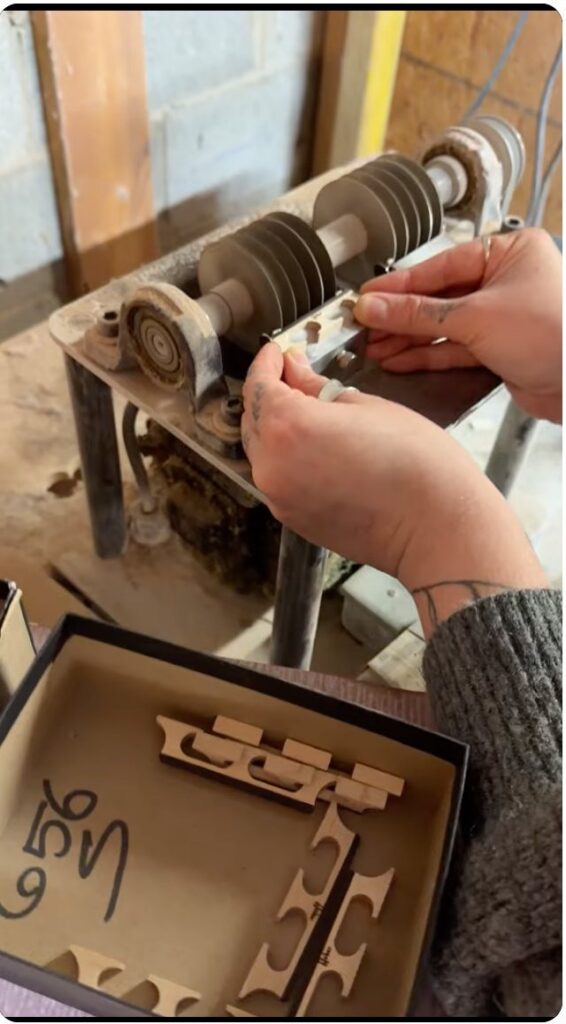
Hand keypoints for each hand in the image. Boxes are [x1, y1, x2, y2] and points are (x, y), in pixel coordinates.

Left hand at [242, 344, 545, 635]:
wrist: (434, 526)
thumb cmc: (414, 461)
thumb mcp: (366, 405)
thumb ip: (317, 387)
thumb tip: (295, 371)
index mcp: (288, 426)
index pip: (258, 384)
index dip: (266, 363)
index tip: (277, 352)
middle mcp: (272, 464)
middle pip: (254, 419)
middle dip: (270, 395)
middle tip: (296, 377)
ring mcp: (278, 496)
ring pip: (263, 450)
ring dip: (277, 429)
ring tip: (310, 414)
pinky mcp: (291, 519)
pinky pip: (278, 478)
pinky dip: (287, 458)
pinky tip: (317, 449)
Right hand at [355, 227, 561, 422]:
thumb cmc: (553, 332)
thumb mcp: (476, 316)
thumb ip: (419, 313)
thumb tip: (376, 306)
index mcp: (509, 252)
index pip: (441, 266)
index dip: (400, 285)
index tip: (367, 297)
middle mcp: (506, 281)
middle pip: (440, 296)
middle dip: (400, 315)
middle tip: (364, 325)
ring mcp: (503, 317)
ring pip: (445, 325)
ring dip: (409, 338)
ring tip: (373, 347)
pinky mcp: (500, 350)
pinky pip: (455, 348)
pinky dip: (427, 354)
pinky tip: (398, 359)